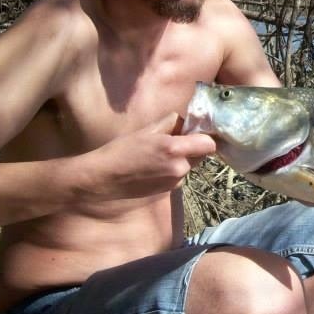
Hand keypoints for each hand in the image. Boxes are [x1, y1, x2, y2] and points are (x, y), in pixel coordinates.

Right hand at [82, 113, 216, 202]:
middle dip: (192, 147)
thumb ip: (170, 123)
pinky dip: (172, 171)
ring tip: (158, 156)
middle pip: (200, 155)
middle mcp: (180, 168)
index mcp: (175, 149)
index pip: (209, 144)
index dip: (204, 137)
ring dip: (181, 160)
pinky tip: (153, 168)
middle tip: (173, 142)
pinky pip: (179, 177)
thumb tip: (184, 122)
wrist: (104, 179)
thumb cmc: (121, 150)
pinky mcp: (168, 192)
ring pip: (189, 166)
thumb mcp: (146, 130)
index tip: (194, 132)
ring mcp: (175, 182)